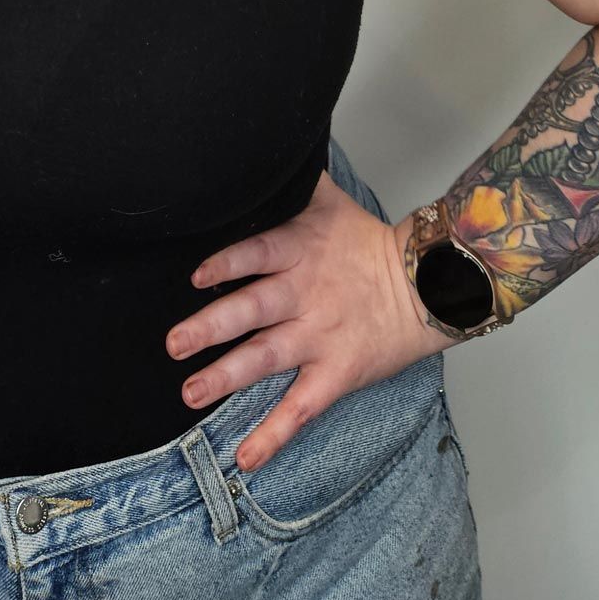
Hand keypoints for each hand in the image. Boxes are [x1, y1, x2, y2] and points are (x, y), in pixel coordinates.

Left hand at [164, 172, 445, 473]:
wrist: (425, 285)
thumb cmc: (368, 243)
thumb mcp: (327, 200)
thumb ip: (290, 178)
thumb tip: (262, 142)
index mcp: (298, 250)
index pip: (257, 254)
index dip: (227, 265)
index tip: (196, 278)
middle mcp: (304, 295)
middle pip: (253, 310)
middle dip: (211, 328)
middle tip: (173, 343)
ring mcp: (319, 337)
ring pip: (267, 358)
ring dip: (226, 377)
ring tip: (190, 393)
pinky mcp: (335, 373)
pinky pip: (300, 407)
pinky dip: (273, 434)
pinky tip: (245, 457)